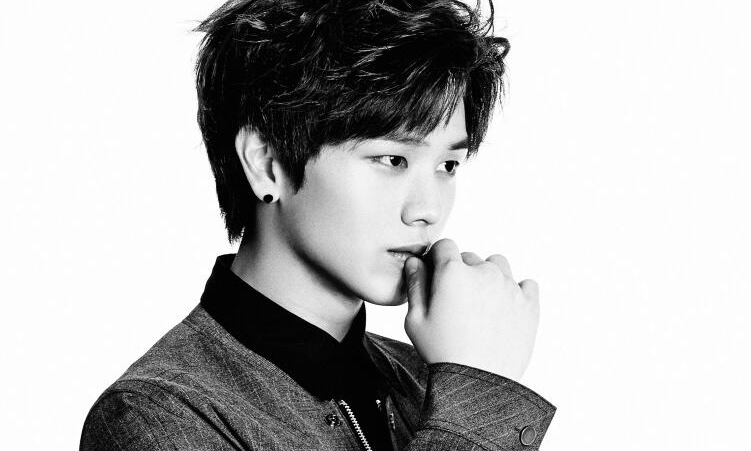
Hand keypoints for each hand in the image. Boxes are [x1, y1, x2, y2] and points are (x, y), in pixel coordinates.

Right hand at [403, 238, 539, 380]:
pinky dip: (516, 291)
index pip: (444, 245)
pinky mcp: (529, 303)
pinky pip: (526, 284)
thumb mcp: (415, 319)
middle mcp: (484, 272)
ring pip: (497, 265)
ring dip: (488, 275)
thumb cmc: (443, 353)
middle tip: (455, 301)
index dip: (437, 259)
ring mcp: (509, 286)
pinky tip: (504, 307)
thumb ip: (414, 284)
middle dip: (460, 271)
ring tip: (481, 302)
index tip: (436, 275)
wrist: (479, 383)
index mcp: (453, 272)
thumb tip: (415, 262)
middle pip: (469, 257)